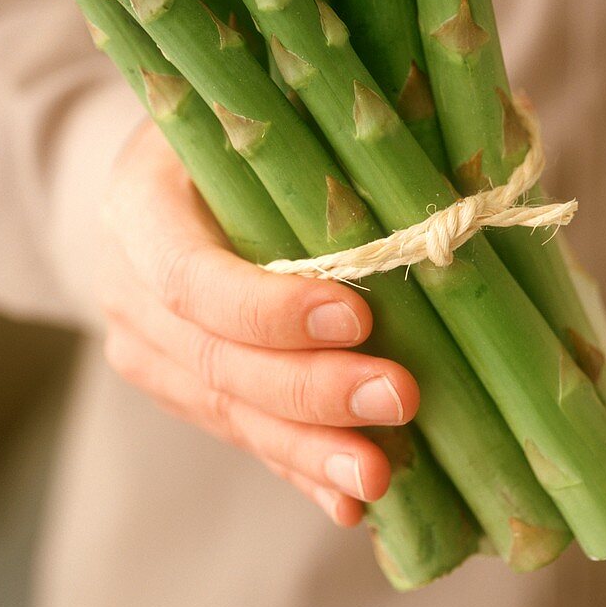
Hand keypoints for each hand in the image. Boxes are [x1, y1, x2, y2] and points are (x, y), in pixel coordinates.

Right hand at [99, 119, 419, 526]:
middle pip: (214, 356)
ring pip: (225, 409)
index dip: (268, 307)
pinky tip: (348, 499)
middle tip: (399, 398)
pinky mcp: (174, 381)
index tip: (357, 314)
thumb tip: (479, 148)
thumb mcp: (259, 107)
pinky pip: (235, 430)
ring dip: (307, 446)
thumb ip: (334, 134)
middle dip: (309, 389)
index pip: (190, 272)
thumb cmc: (232, 130)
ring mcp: (144, 343)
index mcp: (141, 200)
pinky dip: (294, 462)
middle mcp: (126, 280)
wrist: (163, 177)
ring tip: (379, 474)